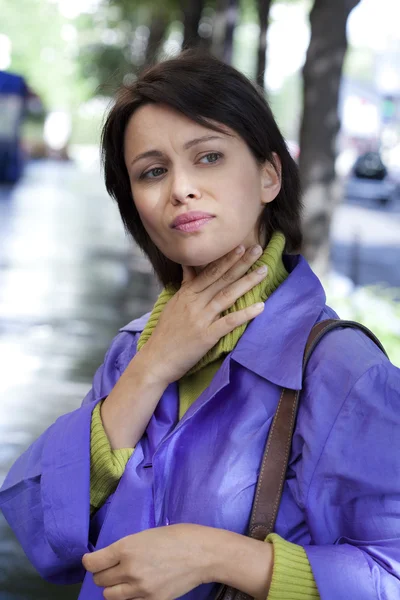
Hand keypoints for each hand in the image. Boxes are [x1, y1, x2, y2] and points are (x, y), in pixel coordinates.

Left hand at [82, 524, 212, 599]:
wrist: (202, 553)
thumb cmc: (176, 536)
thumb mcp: (145, 535)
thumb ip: (126, 548)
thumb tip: (110, 559)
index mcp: (126, 548)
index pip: (92, 563)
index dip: (90, 562)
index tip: (92, 561)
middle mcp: (129, 570)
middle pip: (100, 580)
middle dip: (104, 573)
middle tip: (114, 568)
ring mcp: (140, 589)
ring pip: (110, 596)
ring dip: (114, 587)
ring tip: (125, 579)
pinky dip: (129, 597)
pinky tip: (138, 588)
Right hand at [137, 244, 266, 384]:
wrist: (155, 360)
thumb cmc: (165, 333)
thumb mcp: (173, 304)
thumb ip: (185, 285)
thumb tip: (189, 265)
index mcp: (186, 294)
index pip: (209, 272)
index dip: (226, 259)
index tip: (241, 246)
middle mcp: (194, 303)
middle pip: (221, 279)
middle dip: (241, 263)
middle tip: (258, 249)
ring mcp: (200, 319)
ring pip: (227, 296)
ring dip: (247, 282)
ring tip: (263, 271)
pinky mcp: (206, 336)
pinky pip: (228, 322)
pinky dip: (245, 314)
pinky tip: (260, 307)